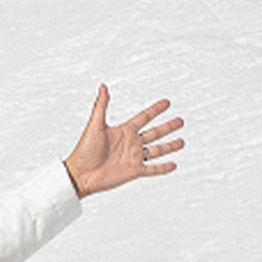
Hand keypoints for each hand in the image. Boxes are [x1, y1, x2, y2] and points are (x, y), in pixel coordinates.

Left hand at [61, 85, 183, 197]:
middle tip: (180, 121)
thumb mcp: (94, 125)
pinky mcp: (134, 171)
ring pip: (157, 150)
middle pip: (154, 133)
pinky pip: (152, 169)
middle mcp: (131, 143)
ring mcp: (133, 157)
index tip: (166, 103)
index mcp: (123, 131)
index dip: (155, 110)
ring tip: (181, 142)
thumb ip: (101, 105)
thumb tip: (103, 87)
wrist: (80, 174)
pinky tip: (173, 165)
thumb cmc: (83, 150)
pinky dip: (163, 168)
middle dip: (168, 127)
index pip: (144, 117)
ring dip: (169, 146)